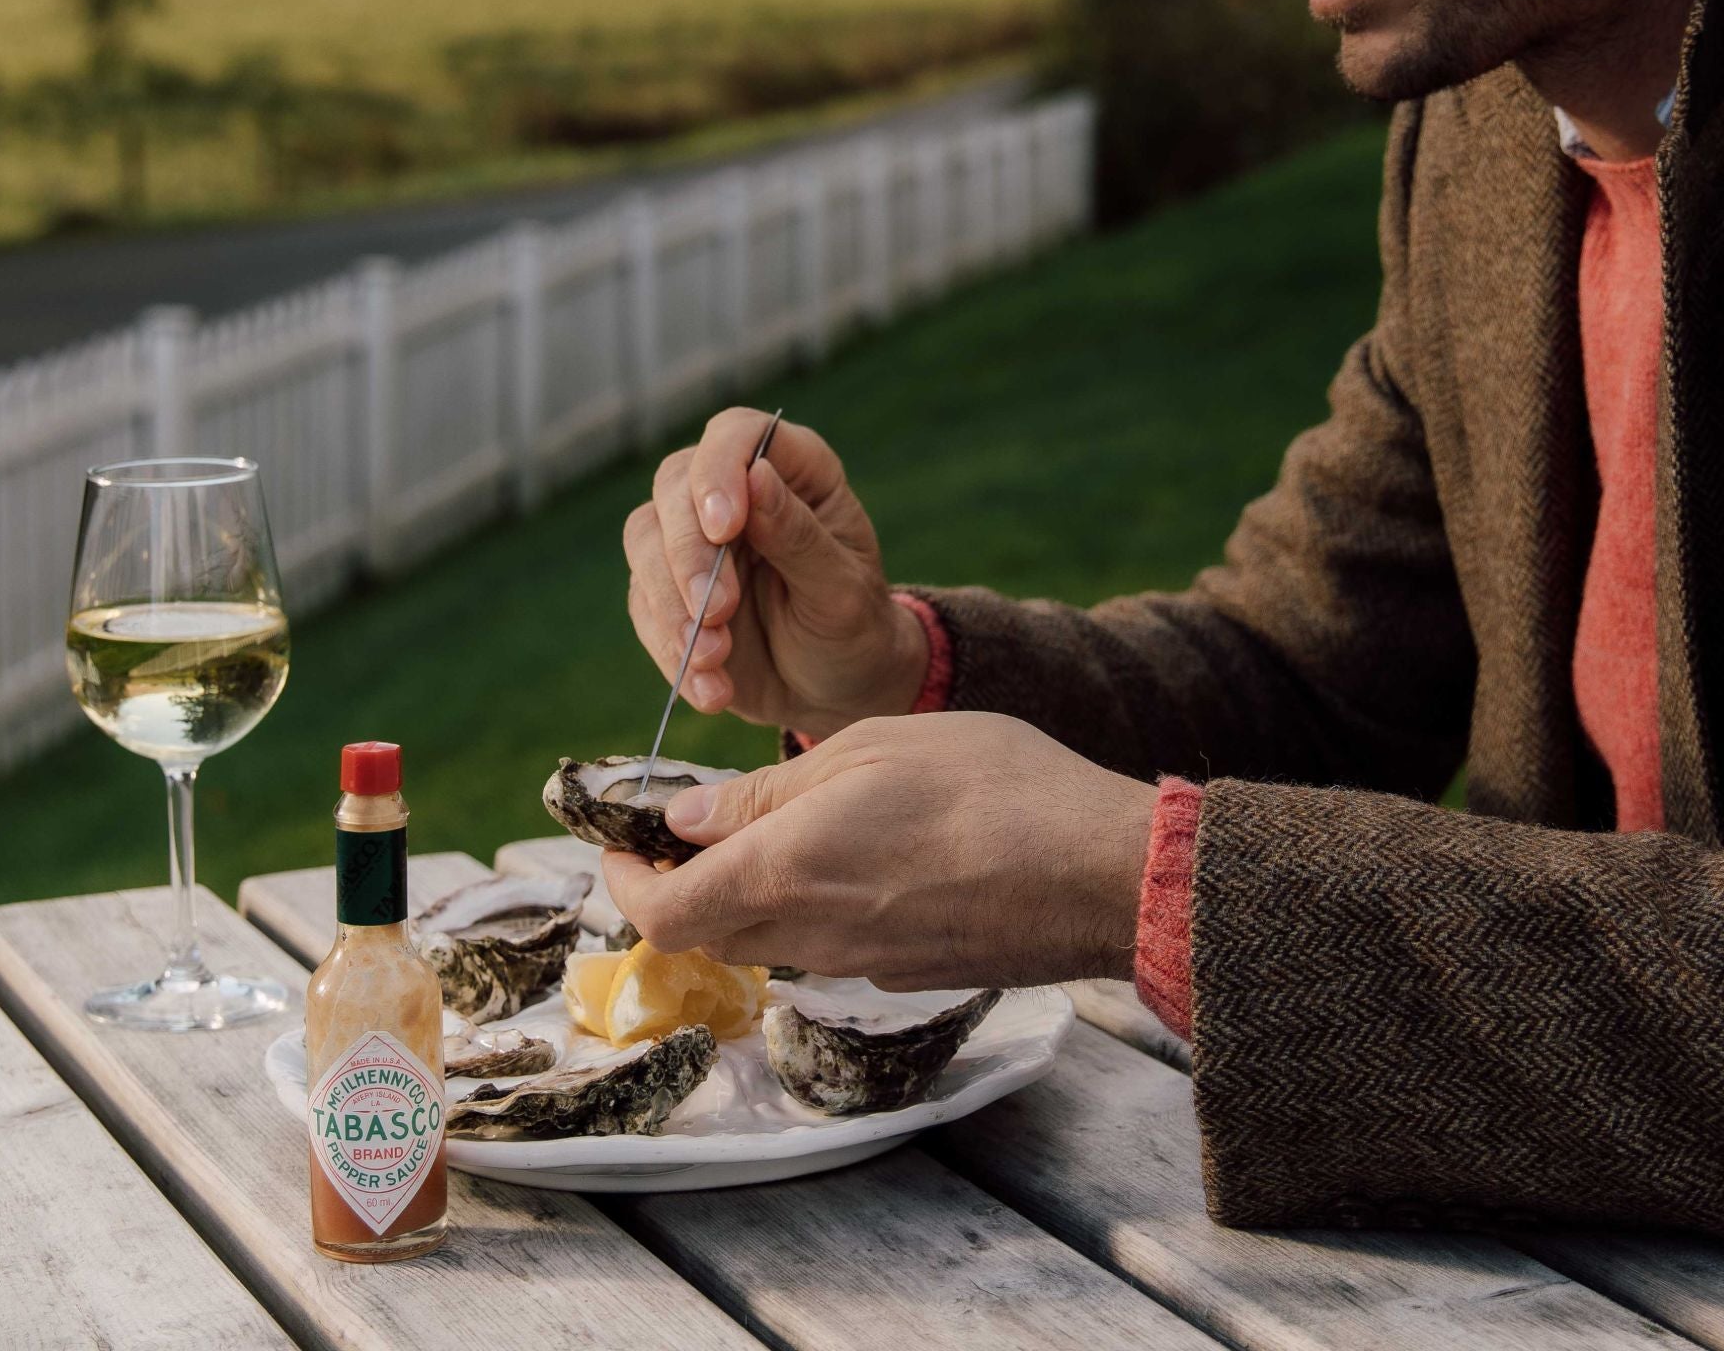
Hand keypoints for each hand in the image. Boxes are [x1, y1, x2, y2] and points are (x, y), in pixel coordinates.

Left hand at [601, 712, 1158, 989]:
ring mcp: (864, 965)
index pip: (662, 914)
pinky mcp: (911, 974)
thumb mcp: (867, 749)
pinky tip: (864, 851)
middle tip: (688, 828)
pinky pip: (834, 943)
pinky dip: (817, 905)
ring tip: (778, 826)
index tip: (620, 846)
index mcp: (782, 874)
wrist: (1102, 873)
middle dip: (682, 886)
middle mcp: (812, 936)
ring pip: (773, 939)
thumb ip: (765, 793)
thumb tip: (687, 821)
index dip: (624, 884)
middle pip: (710, 933)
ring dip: (751, 894)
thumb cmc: (991, 788)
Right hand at [621, 408, 930, 736]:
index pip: (737, 434)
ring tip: (712, 658)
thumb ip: (800, 536)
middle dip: (688, 553)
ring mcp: (695, 541)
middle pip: (676, 485)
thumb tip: (757, 474)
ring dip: (671, 604)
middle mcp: (737, 494)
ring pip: (645, 540)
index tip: (724, 528)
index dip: (719, 469)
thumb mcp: (843, 591)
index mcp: (794, 472)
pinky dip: (669, 648)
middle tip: (716, 611)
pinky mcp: (668, 591)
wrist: (836, 692)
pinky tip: (710, 687)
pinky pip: (645, 606)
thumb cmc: (854, 629)